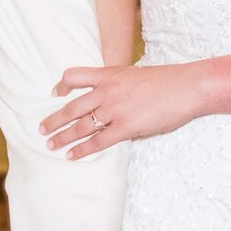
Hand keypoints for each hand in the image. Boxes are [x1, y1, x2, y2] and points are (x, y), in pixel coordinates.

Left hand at [43, 62, 207, 157]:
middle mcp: (108, 90)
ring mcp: (116, 108)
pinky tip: (72, 156)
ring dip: (63, 137)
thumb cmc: (167, 82)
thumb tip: (110, 102)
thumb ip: (120, 86)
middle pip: (72, 106)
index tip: (54, 94)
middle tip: (42, 129)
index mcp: (110, 74)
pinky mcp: (126, 126)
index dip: (61, 85)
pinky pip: (98, 141)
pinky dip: (82, 149)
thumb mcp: (136, 76)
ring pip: (81, 125)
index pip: (75, 75)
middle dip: (55, 120)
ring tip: (50, 145)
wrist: (188, 87)